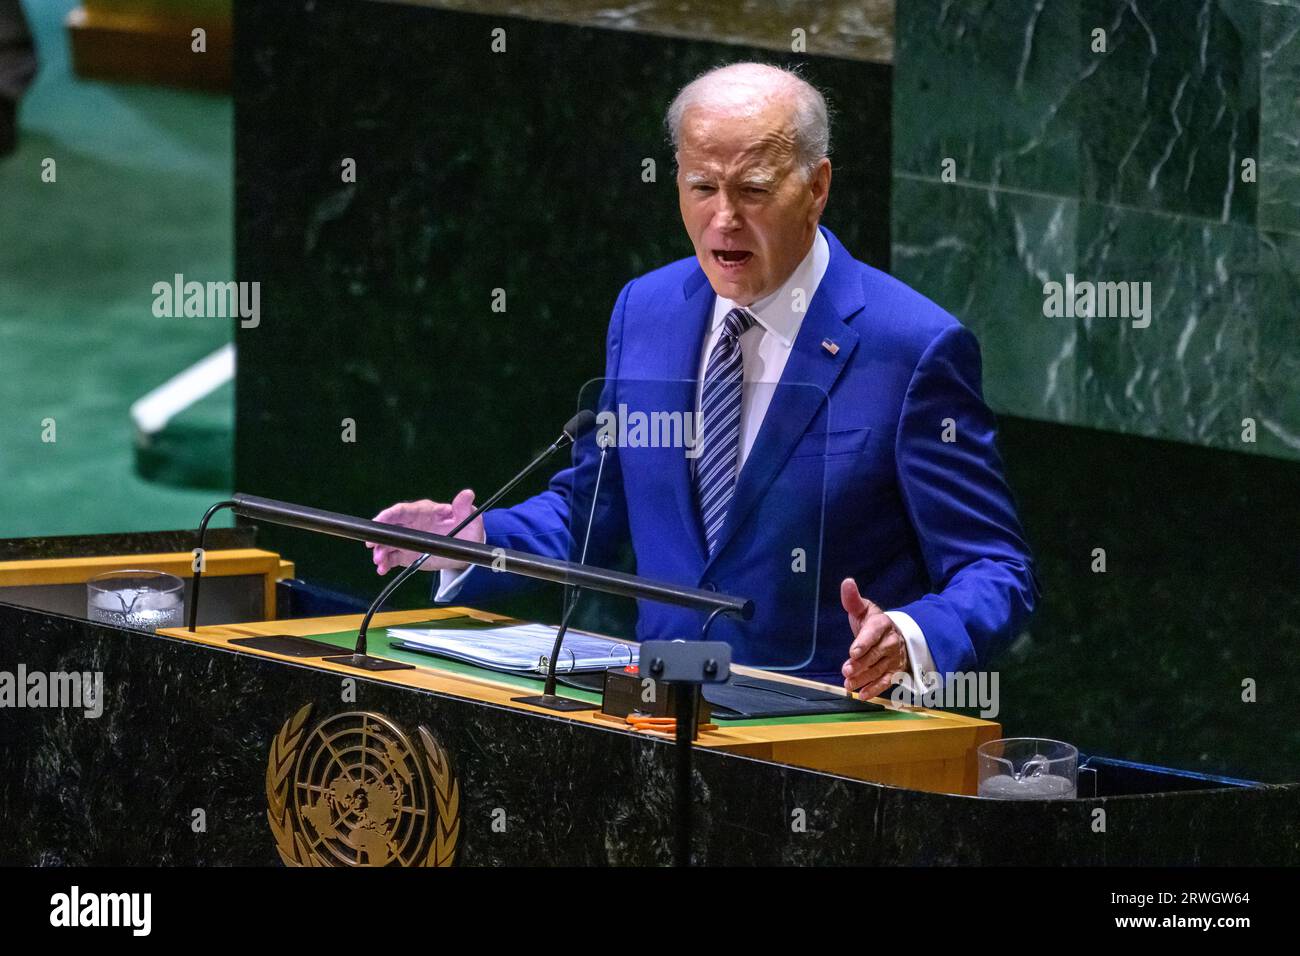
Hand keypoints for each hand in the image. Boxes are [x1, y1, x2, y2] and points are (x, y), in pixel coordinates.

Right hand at [366, 489, 484, 574]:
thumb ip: (463, 507)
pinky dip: (386, 563)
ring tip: (379, 562)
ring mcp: (408, 539)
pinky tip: (382, 569)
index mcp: (423, 511)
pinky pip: (393, 557)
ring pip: (389, 543)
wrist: (465, 547)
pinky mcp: (407, 553)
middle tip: (371, 544)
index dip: (389, 515)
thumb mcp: (468, 518)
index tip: (379, 520)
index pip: (403, 511)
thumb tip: (467, 494)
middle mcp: (412, 524)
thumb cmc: (466, 528)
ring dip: (381, 551)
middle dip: (379, 535)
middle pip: (390, 527)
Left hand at [839, 577, 908, 699]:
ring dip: (864, 678)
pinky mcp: (895, 671)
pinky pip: (887, 681)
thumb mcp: (863, 609)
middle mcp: (890, 641)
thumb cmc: (873, 623)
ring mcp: (894, 658)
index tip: (852, 652)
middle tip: (846, 671)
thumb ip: (852, 599)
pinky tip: (862, 695)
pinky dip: (875, 689)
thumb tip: (847, 582)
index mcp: (882, 623)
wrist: (895, 635)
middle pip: (875, 655)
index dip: (863, 643)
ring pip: (879, 669)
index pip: (873, 633)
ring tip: (849, 685)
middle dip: (860, 664)